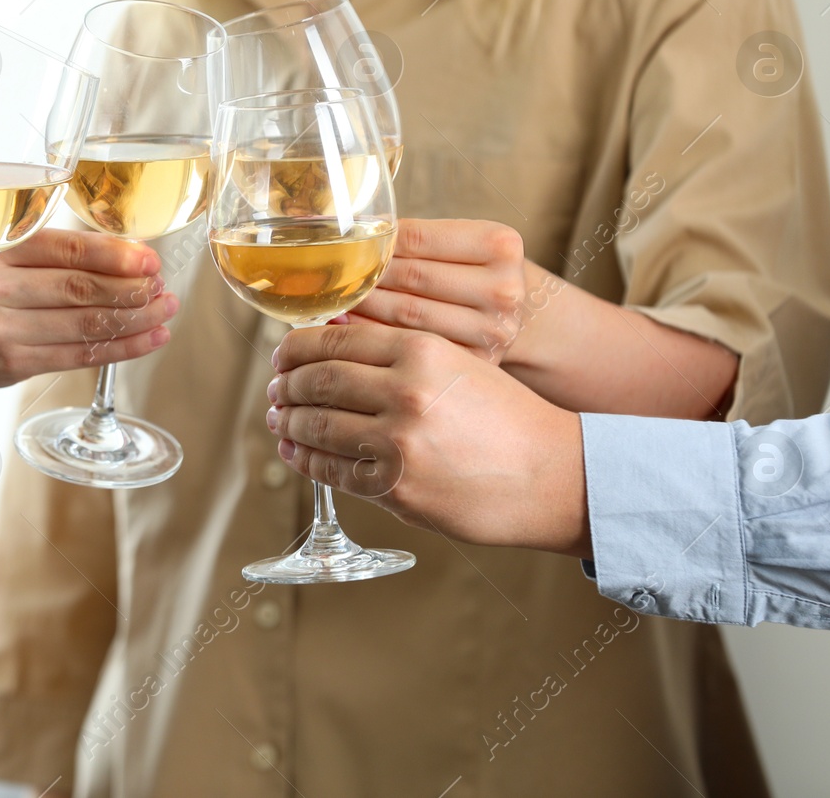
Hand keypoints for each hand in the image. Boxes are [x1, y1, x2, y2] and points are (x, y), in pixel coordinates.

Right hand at [0, 229, 177, 404]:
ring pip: (83, 324)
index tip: (149, 259)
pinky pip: (78, 356)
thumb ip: (54, 254)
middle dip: (130, 288)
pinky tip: (149, 339)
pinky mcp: (13, 365)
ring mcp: (0, 331)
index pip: (64, 249)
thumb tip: (129, 253)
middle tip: (161, 286)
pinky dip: (121, 348)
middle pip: (77, 288)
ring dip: (134, 319)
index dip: (113, 254)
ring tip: (164, 310)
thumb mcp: (1, 259)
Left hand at [265, 322, 589, 555]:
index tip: (282, 355)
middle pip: (316, 381)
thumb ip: (401, 353)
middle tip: (275, 390)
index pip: (333, 339)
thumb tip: (333, 343)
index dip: (294, 348)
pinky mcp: (397, 489)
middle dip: (284, 386)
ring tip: (278, 419)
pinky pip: (333, 471)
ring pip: (317, 427)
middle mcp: (406, 392)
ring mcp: (399, 444)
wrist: (554, 475)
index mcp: (421, 350)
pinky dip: (305, 460)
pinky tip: (295, 452)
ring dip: (287, 423)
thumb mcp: (459, 362)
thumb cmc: (507, 416)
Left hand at [343, 219, 534, 364]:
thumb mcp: (460, 242)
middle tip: (328, 277)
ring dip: (363, 306)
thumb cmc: (471, 269)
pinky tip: (351, 330)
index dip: (374, 243)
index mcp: (500, 245)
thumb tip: (344, 242)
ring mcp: (493, 330)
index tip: (342, 246)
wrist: (513, 312)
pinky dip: (374, 336)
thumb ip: (415, 238)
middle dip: (364, 275)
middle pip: (412, 277)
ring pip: (408, 313)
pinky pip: (412, 345)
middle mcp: (503, 289)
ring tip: (334, 300)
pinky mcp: (478, 363)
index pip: (417, 239)